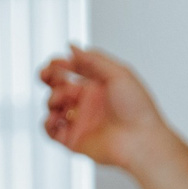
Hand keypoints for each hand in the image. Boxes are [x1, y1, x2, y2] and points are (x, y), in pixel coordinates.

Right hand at [40, 45, 174, 171]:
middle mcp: (88, 103)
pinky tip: (54, 117)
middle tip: (46, 76)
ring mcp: (80, 121)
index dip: (61, 65)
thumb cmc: (138, 109)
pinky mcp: (73, 139)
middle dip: (49, 78)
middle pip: (59, 86)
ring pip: (53, 106)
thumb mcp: (118, 73)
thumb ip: (93, 59)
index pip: (73, 71)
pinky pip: (51, 131)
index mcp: (99, 86)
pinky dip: (47, 123)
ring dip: (52, 99)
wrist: (140, 140)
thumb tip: (73, 48)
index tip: (54, 62)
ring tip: (61, 100)